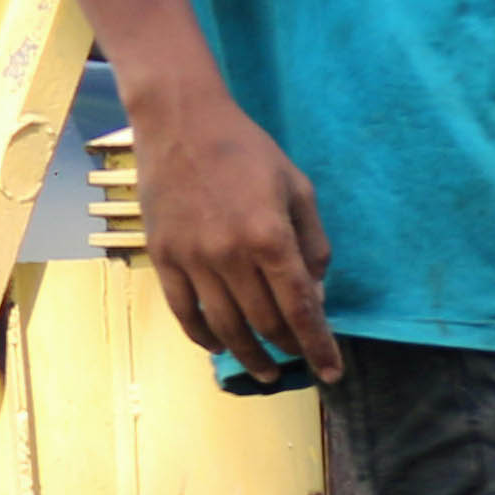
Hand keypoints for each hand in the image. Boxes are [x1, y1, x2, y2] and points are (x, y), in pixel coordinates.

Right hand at [131, 70, 341, 382]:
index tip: (332, 374)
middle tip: (298, 359)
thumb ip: (314, 246)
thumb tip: (316, 296)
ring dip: (248, 356)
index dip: (319, 347)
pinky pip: (183, 310)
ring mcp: (192, 257)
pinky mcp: (162, 254)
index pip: (301, 309)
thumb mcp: (299, 190)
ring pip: (225, 326)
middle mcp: (230, 255)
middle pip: (265, 323)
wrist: (180, 120)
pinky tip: (218, 347)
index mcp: (270, 238)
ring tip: (264, 372)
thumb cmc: (247, 151)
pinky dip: (203, 336)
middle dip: (288, 349)